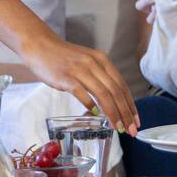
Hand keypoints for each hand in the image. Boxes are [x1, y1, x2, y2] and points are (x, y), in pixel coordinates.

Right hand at [19, 32, 139, 135]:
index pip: (122, 85)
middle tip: (130, 130)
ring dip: (112, 113)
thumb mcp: (87, 62)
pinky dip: (90, 104)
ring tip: (117, 127)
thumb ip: (100, 77)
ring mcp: (80, 70)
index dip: (131, 105)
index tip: (136, 120)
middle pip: (115, 91)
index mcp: (102, 60)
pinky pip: (82, 93)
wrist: (41, 46)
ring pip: (103, 94)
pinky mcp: (65, 77)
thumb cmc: (64, 58)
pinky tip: (95, 114)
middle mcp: (94, 63)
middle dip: (125, 113)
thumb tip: (113, 100)